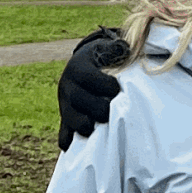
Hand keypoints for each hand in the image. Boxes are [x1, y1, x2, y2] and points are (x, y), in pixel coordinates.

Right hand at [57, 30, 129, 149]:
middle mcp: (67, 86)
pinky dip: (72, 142)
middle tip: (114, 110)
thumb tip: (127, 47)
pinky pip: (64, 136)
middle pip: (79, 100)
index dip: (105, 85)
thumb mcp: (107, 49)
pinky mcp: (65, 121)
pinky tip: (84, 145)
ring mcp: (65, 105)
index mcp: (77, 67)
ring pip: (71, 120)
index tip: (118, 89)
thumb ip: (117, 48)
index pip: (87, 77)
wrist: (84, 69)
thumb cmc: (102, 60)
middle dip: (100, 108)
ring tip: (102, 126)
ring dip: (87, 126)